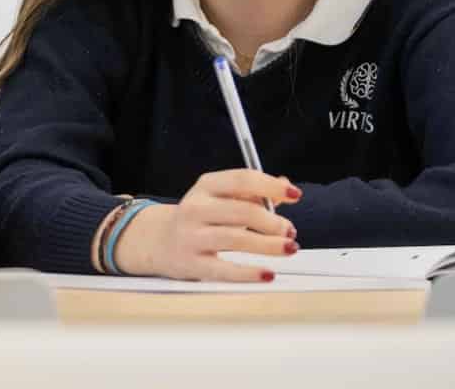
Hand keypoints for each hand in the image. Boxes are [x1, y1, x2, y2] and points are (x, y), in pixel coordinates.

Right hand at [111, 169, 298, 281]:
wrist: (159, 241)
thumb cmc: (200, 217)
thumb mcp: (220, 196)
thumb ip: (252, 191)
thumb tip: (286, 185)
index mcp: (206, 186)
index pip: (242, 180)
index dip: (271, 186)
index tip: (295, 195)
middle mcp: (196, 208)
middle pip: (242, 211)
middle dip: (273, 222)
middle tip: (289, 230)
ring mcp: (191, 236)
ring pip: (236, 239)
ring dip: (269, 245)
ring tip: (288, 247)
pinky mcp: (192, 264)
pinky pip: (224, 270)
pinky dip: (249, 273)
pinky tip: (267, 274)